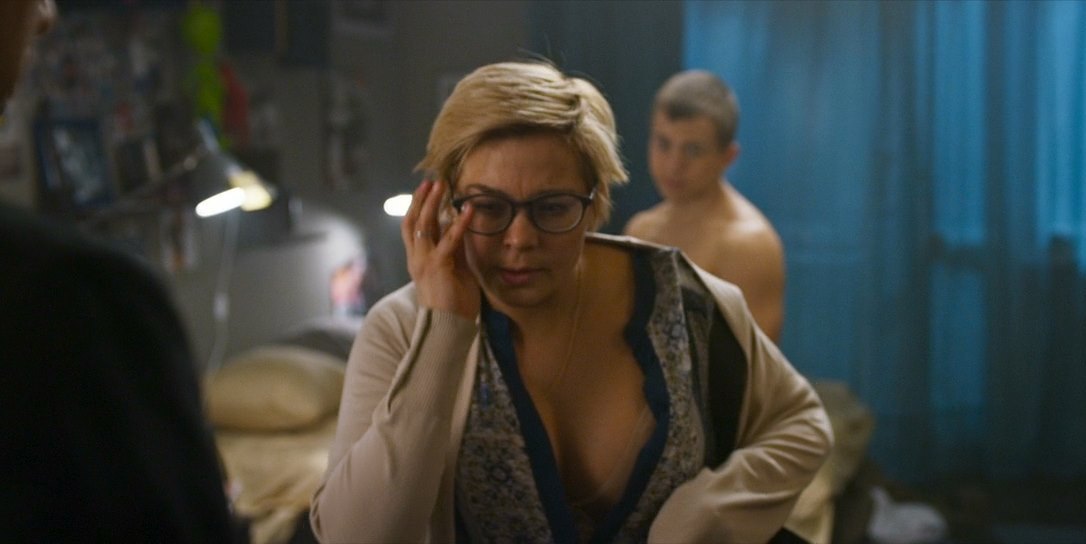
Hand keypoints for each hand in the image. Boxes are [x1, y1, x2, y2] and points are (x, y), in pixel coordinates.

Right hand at [401, 180, 479, 317]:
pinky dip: (459, 223)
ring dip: (433, 203)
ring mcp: (424, 261)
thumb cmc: (454, 303)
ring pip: (423, 225)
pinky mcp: (437, 266)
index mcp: (418, 260)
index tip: (426, 190)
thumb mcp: (455, 269)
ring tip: (442, 185)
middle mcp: (416, 258)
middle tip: (431, 180)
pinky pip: (448, 240)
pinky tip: (468, 210)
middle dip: (422, 199)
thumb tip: (458, 227)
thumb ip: (455, 249)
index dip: (417, 207)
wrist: (449, 327)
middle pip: (413, 221)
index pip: (413, 228)